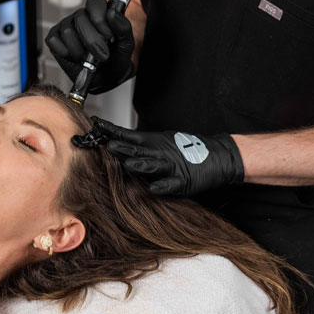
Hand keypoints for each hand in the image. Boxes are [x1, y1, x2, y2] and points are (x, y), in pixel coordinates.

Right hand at [45, 0, 134, 93]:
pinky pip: (55, 42)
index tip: (109, 37)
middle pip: (81, 19)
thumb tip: (112, 13)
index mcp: (98, 13)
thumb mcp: (125, 44)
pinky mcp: (54, 39)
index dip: (100, 19)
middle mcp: (81, 17)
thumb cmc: (115, 59)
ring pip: (68, 32)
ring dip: (80, 51)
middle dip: (93, 41)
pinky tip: (75, 58)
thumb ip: (123, 27)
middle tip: (102, 55)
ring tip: (88, 58)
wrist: (106, 79)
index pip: (94, 3)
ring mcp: (65, 27)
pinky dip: (66, 54)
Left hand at [93, 117, 244, 195]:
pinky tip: (153, 188)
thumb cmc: (188, 150)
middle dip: (122, 148)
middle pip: (137, 151)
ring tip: (129, 164)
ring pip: (153, 166)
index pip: (128, 137)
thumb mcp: (161, 142)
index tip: (96, 126)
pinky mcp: (183, 181)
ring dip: (141, 165)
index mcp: (153, 143)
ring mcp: (171, 167)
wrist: (217, 156)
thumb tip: (115, 140)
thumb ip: (140, 144)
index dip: (112, 132)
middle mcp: (160, 153)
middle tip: (107, 145)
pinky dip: (162, 186)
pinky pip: (171, 184)